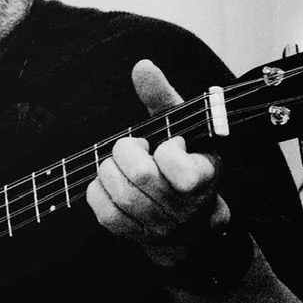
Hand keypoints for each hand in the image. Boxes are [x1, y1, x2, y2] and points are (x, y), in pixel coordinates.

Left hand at [86, 59, 227, 268]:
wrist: (186, 217)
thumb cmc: (181, 159)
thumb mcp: (180, 127)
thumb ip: (161, 97)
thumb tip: (142, 66)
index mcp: (205, 176)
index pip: (184, 171)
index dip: (168, 153)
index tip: (168, 144)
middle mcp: (187, 207)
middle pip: (142, 177)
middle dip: (126, 153)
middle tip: (131, 147)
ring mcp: (161, 225)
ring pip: (122, 196)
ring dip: (109, 171)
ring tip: (117, 164)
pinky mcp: (135, 236)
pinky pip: (105, 214)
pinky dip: (97, 192)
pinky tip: (106, 182)